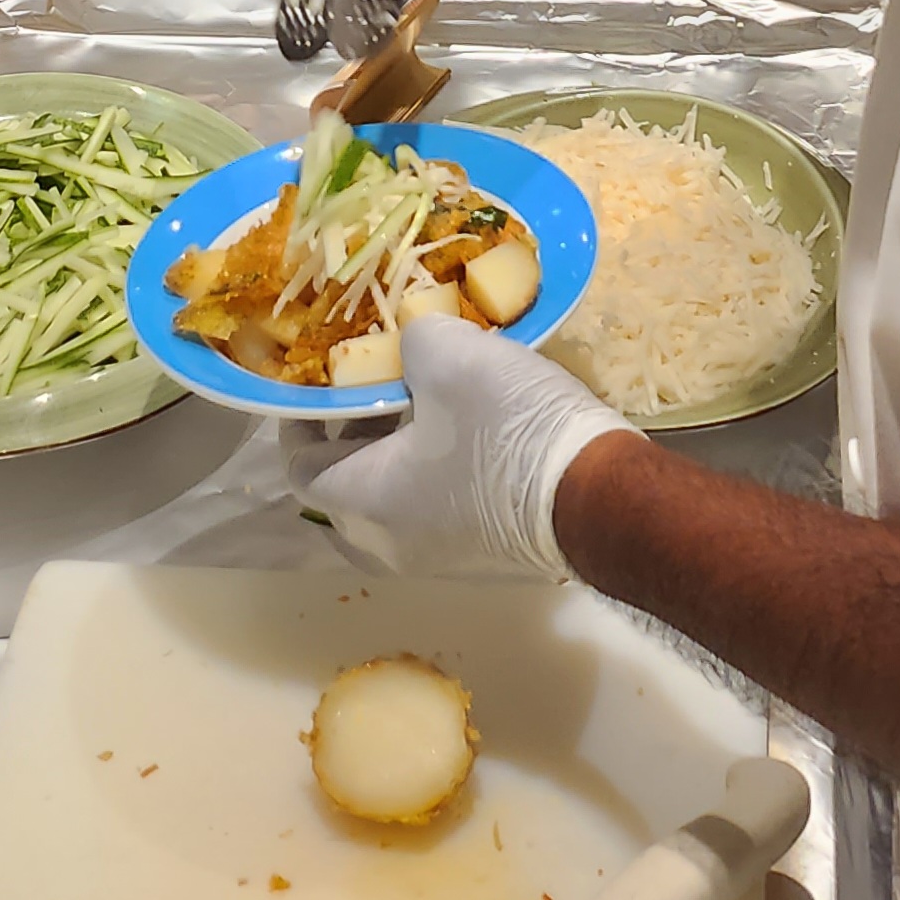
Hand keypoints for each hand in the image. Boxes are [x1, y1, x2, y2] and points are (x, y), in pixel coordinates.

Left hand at [289, 319, 638, 579]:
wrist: (600, 495)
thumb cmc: (507, 428)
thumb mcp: (448, 355)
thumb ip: (409, 340)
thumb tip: (411, 342)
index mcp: (369, 502)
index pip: (301, 470)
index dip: (299, 422)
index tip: (314, 383)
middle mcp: (394, 545)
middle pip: (343, 499)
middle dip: (347, 445)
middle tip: (369, 393)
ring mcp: (442, 559)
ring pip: (390, 512)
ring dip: (392, 461)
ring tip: (420, 403)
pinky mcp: (485, 559)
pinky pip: (434, 519)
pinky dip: (430, 479)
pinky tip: (464, 431)